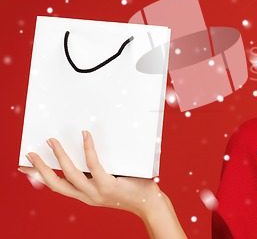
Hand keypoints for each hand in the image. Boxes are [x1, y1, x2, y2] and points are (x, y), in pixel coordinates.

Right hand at [18, 131, 186, 237]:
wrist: (149, 203)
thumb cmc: (133, 188)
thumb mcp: (109, 180)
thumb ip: (98, 171)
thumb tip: (88, 150)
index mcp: (85, 195)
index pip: (56, 187)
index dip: (39, 177)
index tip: (25, 168)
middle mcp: (87, 196)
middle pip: (55, 183)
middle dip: (40, 168)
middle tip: (30, 153)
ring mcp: (96, 192)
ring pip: (70, 173)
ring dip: (59, 156)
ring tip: (52, 141)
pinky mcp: (108, 185)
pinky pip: (93, 164)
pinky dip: (88, 148)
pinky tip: (85, 136)